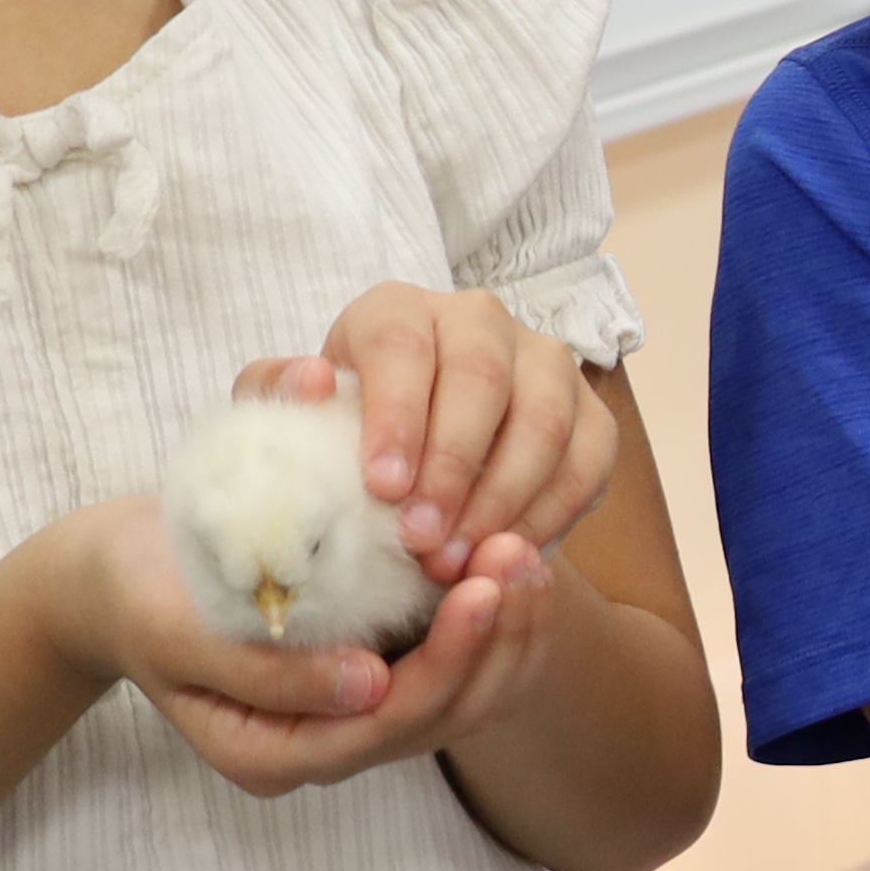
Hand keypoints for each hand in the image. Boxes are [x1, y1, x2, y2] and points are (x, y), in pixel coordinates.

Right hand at [27, 491, 573, 797]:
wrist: (118, 577)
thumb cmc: (137, 595)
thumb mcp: (178, 631)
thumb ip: (267, 673)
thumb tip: (369, 689)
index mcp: (275, 756)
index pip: (392, 723)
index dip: (451, 657)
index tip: (484, 582)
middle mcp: (326, 751)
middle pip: (444, 717)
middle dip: (497, 640)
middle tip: (521, 554)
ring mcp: (355, 719)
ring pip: (466, 698)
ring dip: (508, 631)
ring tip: (530, 552)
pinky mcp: (377, 676)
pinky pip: (458, 666)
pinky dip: (493, 620)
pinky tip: (513, 560)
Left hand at [293, 289, 612, 583]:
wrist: (412, 477)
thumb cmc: (345, 444)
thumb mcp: (296, 423)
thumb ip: (279, 399)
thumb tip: (312, 382)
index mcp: (399, 311)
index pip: (402, 343)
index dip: (397, 414)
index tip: (382, 488)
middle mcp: (479, 322)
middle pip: (482, 377)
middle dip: (454, 466)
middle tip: (421, 542)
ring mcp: (545, 364)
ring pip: (544, 419)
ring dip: (503, 498)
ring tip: (459, 559)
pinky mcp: (591, 414)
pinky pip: (588, 461)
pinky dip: (551, 515)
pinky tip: (507, 554)